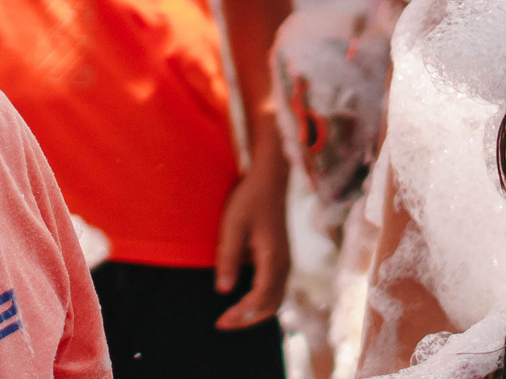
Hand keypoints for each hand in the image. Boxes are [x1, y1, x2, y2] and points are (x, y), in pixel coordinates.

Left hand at [212, 148, 290, 330]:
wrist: (269, 180)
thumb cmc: (249, 200)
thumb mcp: (233, 226)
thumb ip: (228, 257)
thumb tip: (223, 291)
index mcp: (273, 259)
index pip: (259, 299)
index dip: (241, 314)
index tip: (221, 321)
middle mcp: (284, 265)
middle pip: (271, 306)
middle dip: (248, 319)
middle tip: (223, 324)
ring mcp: (284, 262)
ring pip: (274, 299)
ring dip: (254, 312)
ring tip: (231, 317)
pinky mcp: (280, 258)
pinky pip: (274, 288)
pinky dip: (260, 300)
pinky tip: (242, 298)